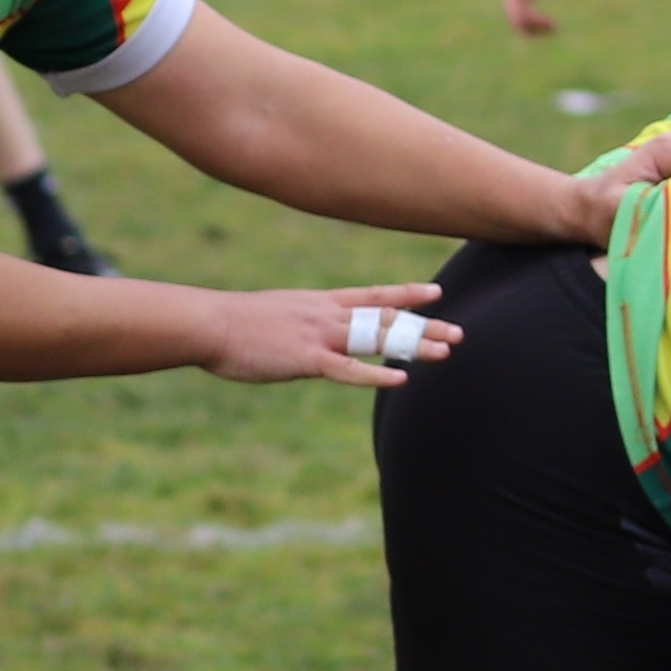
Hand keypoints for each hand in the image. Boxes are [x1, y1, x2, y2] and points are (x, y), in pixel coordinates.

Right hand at [197, 282, 456, 387]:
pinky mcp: (306, 359)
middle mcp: (327, 315)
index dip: (406, 295)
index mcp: (319, 303)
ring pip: (377, 339)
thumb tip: (304, 332)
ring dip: (413, 346)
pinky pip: (349, 369)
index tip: (436, 292)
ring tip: (446, 352)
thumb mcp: (275, 315)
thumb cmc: (234, 324)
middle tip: (460, 332)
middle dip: (424, 327)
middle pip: (386, 319)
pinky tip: (401, 378)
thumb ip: (298, 323)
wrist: (210, 323)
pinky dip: (376, 374)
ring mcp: (320, 335)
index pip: (372, 296)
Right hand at [497, 0, 582, 35]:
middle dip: (530, 21)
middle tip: (554, 28)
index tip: (543, 24)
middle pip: (510, 6)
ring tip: (553, 29)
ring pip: (514, 11)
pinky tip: (550, 25)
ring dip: (531, 24)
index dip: (522, 13)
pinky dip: (533, 18)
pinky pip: (521, 8)